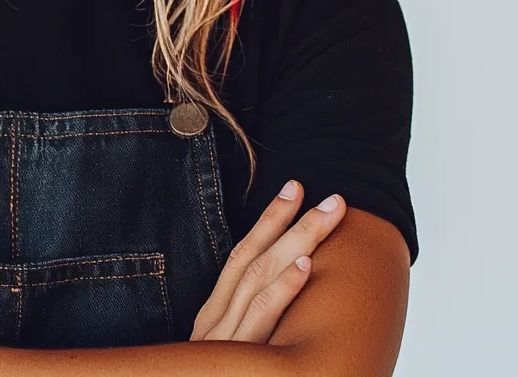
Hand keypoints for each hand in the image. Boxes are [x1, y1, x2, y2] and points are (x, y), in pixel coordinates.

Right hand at [189, 180, 346, 342]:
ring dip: (297, 239)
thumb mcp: (228, 358)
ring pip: (260, 275)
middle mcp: (216, 319)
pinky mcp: (238, 355)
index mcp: (213, 316)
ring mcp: (224, 336)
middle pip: (254, 256)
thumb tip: (286, 300)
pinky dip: (283, 287)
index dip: (269, 220)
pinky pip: (262, 314)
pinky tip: (306, 265)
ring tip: (328, 216)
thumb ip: (247, 334)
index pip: (241, 255)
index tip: (295, 190)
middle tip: (333, 199)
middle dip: (291, 220)